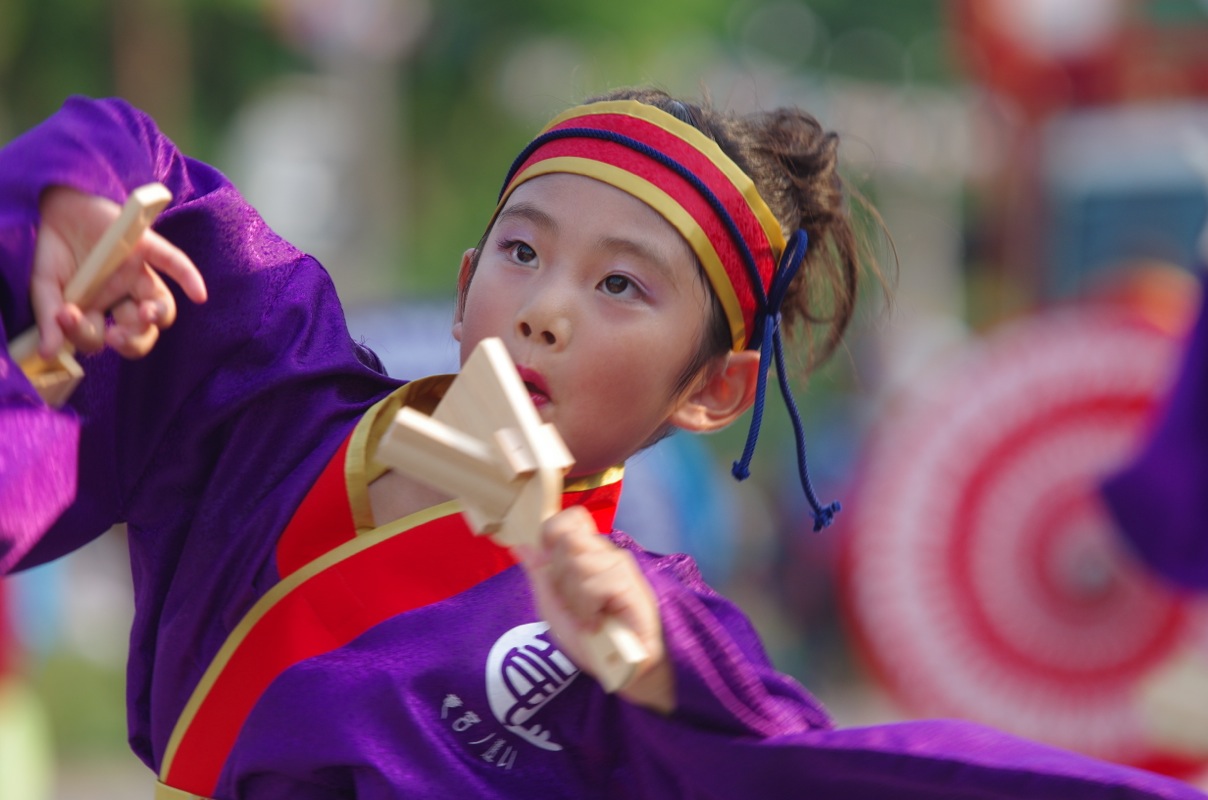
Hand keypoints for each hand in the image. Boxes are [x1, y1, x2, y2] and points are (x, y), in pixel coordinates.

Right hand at [31, 186, 206, 358]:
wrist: (50, 207)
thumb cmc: (51, 251)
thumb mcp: (45, 286)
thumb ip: (48, 317)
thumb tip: (46, 352)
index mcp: (100, 309)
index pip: (103, 337)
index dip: (87, 335)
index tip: (66, 317)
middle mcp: (124, 295)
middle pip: (142, 330)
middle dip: (133, 340)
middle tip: (116, 336)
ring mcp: (137, 273)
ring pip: (162, 303)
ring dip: (156, 315)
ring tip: (145, 313)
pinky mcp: (145, 245)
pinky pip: (173, 262)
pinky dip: (188, 277)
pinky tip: (199, 295)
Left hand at [517, 506, 673, 711]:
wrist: (619, 668)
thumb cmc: (589, 638)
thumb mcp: (554, 607)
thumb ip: (539, 576)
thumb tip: (520, 545)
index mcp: (585, 554)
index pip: (570, 519)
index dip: (555, 533)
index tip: (551, 564)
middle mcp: (603, 553)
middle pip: (568, 538)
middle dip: (560, 576)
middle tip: (573, 602)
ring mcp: (619, 565)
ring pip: (578, 561)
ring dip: (576, 598)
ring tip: (588, 617)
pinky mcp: (630, 582)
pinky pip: (596, 583)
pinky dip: (589, 609)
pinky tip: (597, 623)